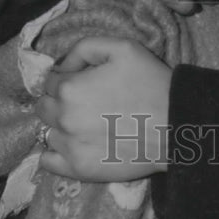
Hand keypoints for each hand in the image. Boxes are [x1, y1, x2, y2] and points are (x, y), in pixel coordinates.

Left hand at [36, 37, 170, 181]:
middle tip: (84, 101)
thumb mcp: (122, 48)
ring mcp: (69, 147)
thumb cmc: (151, 83)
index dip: (66, 77)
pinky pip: (48, 161)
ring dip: (60, 125)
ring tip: (85, 123)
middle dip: (58, 100)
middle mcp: (63, 119)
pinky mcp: (79, 170)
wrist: (175, 127)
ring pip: (47, 131)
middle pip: (44, 106)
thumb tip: (62, 65)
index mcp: (70, 88)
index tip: (84, 80)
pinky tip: (73, 144)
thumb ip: (85, 48)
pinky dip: (54, 152)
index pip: (50, 80)